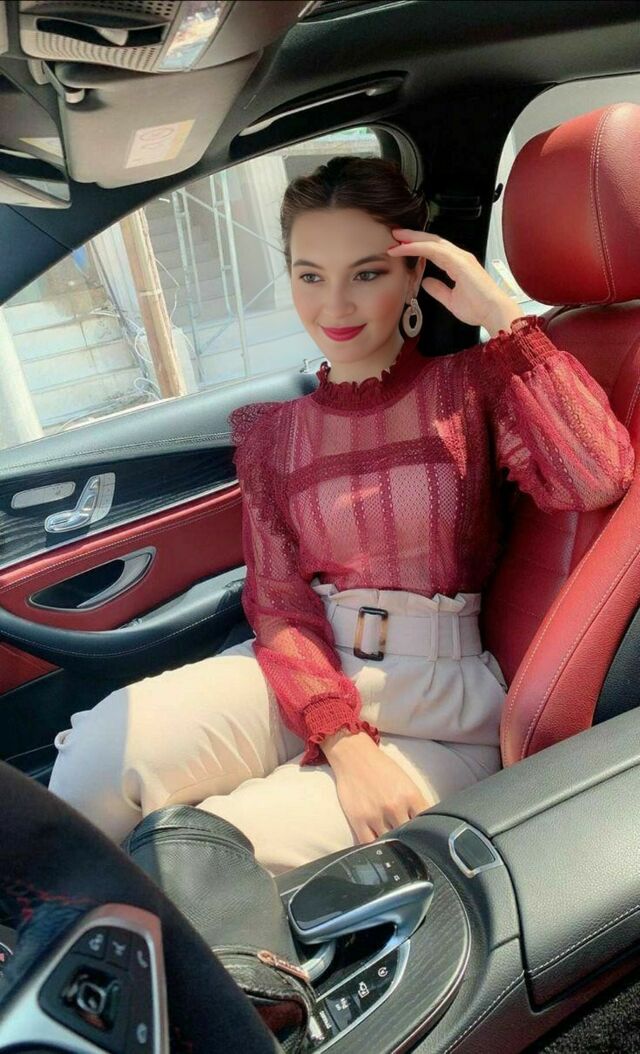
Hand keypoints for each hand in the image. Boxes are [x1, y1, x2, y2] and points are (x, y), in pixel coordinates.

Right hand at [322, 731, 431, 842]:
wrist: (354, 755)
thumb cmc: (381, 767)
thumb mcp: (406, 782)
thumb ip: (416, 803)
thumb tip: (426, 824)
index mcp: (411, 795)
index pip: (427, 824)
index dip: (428, 835)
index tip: (428, 841)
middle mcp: (395, 807)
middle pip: (409, 836)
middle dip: (411, 843)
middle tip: (411, 849)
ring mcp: (376, 815)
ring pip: (390, 843)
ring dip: (393, 848)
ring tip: (395, 851)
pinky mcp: (358, 820)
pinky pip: (369, 844)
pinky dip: (375, 850)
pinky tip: (378, 850)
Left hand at [387, 228, 524, 335]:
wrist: (494, 313)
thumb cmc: (480, 308)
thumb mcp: (450, 300)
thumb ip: (438, 289)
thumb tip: (426, 282)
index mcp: (458, 264)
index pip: (433, 250)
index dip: (417, 247)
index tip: (401, 247)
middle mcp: (459, 257)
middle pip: (431, 241)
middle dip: (412, 237)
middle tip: (395, 235)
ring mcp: (460, 258)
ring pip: (431, 242)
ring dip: (412, 239)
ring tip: (396, 238)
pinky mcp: (460, 262)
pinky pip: (434, 250)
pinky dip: (418, 247)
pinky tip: (406, 247)